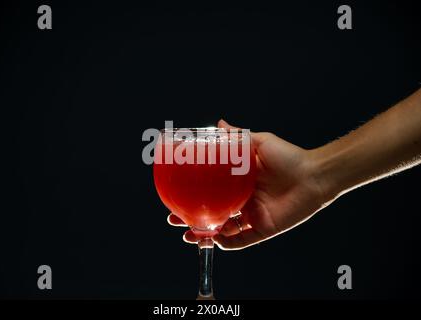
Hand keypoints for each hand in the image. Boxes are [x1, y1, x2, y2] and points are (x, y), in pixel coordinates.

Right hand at [168, 119, 329, 249]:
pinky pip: (242, 241)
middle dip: (193, 219)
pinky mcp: (263, 230)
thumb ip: (238, 137)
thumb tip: (218, 123)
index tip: (176, 196)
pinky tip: (214, 239)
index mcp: (240, 185)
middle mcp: (243, 202)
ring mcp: (253, 217)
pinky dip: (227, 243)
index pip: (212, 194)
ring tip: (188, 234)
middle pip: (213, 214)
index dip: (194, 196)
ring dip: (205, 234)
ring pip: (223, 231)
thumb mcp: (259, 143)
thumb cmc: (289, 157)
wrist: (314, 175)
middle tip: (175, 218)